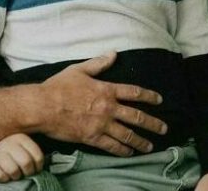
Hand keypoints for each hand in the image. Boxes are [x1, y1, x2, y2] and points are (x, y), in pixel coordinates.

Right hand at [0, 133, 43, 182]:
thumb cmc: (12, 154)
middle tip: (24, 173)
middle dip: (27, 172)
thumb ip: (32, 154)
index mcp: (21, 137)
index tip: (35, 169)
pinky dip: (4, 179)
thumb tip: (41, 167)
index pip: (37, 156)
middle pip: (26, 163)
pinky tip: (4, 174)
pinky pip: (1, 176)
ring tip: (14, 174)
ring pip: (13, 170)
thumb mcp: (23, 149)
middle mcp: (9, 142)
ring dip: (15, 176)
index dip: (38, 167)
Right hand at [40, 51, 166, 156]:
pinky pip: (112, 146)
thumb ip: (98, 63)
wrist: (43, 106)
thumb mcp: (79, 69)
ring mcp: (101, 124)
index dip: (148, 96)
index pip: (133, 92)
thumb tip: (113, 54)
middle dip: (153, 123)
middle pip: (136, 116)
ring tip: (151, 146)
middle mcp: (108, 108)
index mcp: (106, 89)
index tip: (159, 100)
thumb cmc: (59, 86)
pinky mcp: (92, 138)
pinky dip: (123, 150)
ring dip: (141, 141)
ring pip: (127, 135)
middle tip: (164, 129)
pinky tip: (130, 153)